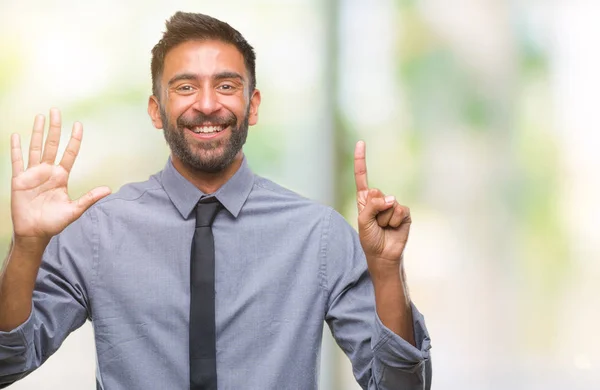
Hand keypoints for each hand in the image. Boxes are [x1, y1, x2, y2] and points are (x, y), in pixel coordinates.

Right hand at [10, 108, 110, 242]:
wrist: (35, 233)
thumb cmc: (54, 222)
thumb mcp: (74, 209)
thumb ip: (89, 198)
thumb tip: (108, 190)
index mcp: (61, 177)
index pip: (69, 153)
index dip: (74, 139)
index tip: (78, 124)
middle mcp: (47, 172)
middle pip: (52, 144)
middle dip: (54, 128)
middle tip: (56, 110)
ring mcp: (33, 174)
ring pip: (35, 148)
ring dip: (36, 132)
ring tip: (40, 117)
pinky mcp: (19, 180)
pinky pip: (17, 161)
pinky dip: (16, 149)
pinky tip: (16, 136)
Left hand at [354, 141, 410, 266]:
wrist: (384, 255)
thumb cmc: (370, 239)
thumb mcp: (363, 222)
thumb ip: (372, 206)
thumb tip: (391, 198)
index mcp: (365, 200)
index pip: (362, 177)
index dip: (360, 160)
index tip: (360, 142)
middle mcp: (378, 200)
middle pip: (376, 193)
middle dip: (374, 210)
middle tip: (375, 224)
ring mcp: (392, 205)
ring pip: (388, 204)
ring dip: (384, 219)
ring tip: (384, 228)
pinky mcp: (404, 212)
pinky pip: (399, 210)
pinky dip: (394, 221)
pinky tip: (394, 228)